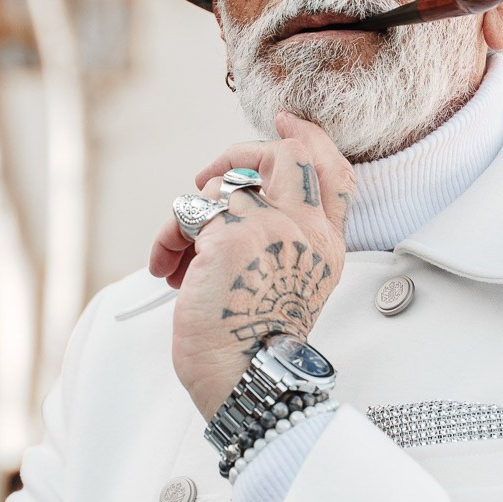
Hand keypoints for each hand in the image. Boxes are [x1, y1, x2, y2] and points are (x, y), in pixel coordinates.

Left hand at [148, 114, 353, 421]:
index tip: (289, 121)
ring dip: (190, 220)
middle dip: (241, 153)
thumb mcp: (284, 285)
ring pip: (222, 186)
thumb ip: (279, 238)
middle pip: (287, 155)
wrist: (247, 380)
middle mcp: (307, 231)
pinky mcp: (230, 234)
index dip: (311, 138)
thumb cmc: (253, 346)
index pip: (334, 174)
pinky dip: (170, 236)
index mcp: (327, 247)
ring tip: (180, 260)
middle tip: (207, 176)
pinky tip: (168, 267)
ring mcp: (272, 227)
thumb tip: (234, 197)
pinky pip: (190, 209)